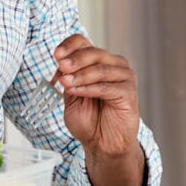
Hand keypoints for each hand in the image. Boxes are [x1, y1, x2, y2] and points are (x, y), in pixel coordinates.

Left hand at [51, 35, 145, 185]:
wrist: (102, 143)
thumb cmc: (89, 120)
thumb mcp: (71, 95)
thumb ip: (68, 78)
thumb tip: (61, 64)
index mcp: (98, 61)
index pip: (84, 42)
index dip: (70, 46)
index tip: (56, 55)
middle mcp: (113, 64)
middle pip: (93, 53)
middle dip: (74, 60)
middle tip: (61, 67)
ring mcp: (124, 77)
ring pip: (100, 69)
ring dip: (80, 75)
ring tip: (66, 83)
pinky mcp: (129, 92)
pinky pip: (107, 87)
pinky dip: (89, 88)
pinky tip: (76, 91)